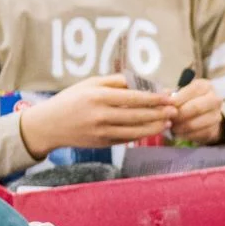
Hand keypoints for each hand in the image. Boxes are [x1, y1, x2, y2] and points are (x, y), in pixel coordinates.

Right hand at [21, 74, 174, 156]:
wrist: (49, 125)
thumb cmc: (71, 99)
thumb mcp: (90, 84)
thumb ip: (115, 82)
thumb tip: (142, 82)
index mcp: (98, 96)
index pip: (133, 97)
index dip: (153, 98)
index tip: (168, 96)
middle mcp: (100, 115)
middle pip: (137, 115)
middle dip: (159, 113)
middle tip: (175, 110)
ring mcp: (101, 132)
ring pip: (135, 130)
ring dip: (155, 126)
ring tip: (169, 121)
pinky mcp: (102, 143)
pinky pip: (127, 138)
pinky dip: (142, 134)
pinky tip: (153, 129)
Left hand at [170, 78, 224, 144]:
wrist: (204, 114)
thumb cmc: (188, 100)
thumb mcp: (180, 93)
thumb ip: (170, 94)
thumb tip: (162, 98)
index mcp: (205, 86)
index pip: (192, 91)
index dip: (178, 99)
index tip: (166, 105)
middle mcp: (214, 99)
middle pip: (196, 108)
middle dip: (178, 115)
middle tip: (168, 118)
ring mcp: (216, 115)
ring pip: (194, 124)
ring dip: (179, 127)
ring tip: (171, 127)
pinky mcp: (214, 130)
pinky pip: (196, 134)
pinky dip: (184, 135)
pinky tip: (178, 133)